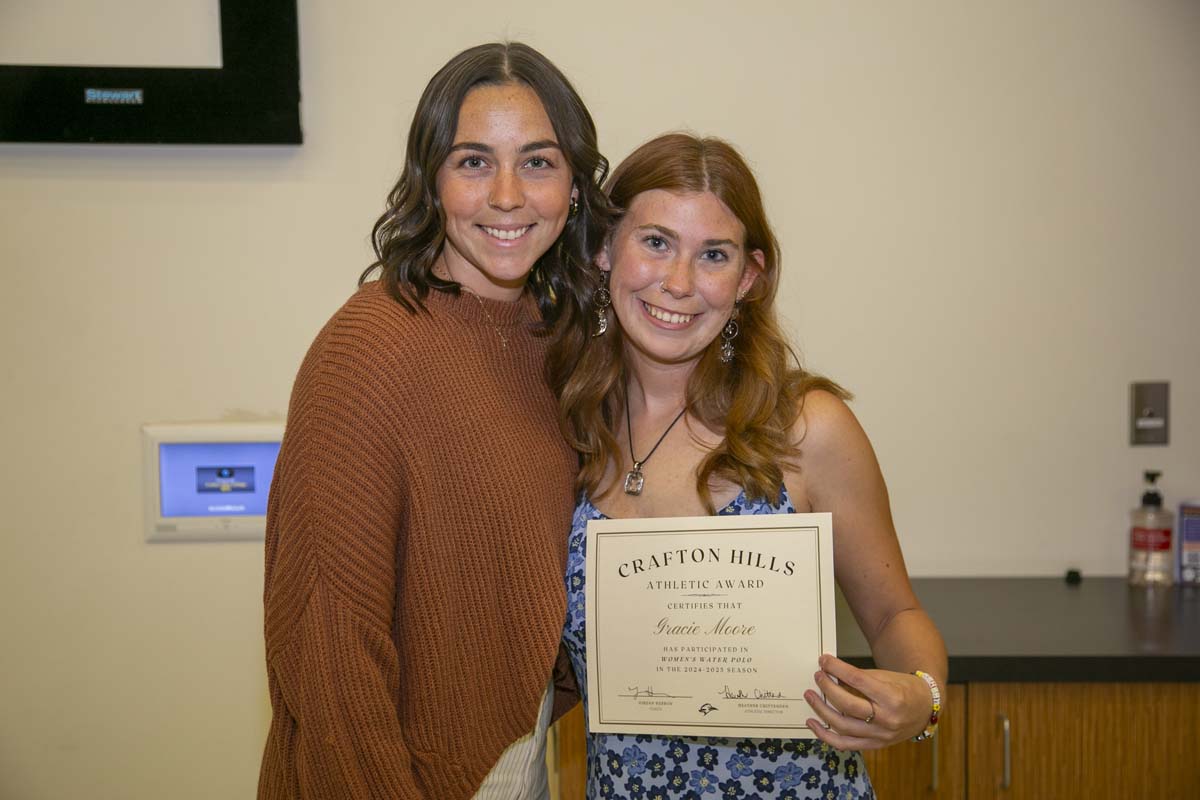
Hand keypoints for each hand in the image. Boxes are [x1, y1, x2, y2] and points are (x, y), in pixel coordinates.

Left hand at [803, 654, 933, 750]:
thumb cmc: (904, 689)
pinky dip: (826, 736)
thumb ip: (859, 677)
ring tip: (810, 696)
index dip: (837, 668)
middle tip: (817, 676)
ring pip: (843, 726)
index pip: (858, 680)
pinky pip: (845, 744)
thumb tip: (830, 672)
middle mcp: (887, 719)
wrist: (925, 709)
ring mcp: (880, 735)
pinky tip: (814, 724)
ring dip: (822, 710)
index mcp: (892, 697)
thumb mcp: (885, 677)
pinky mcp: (875, 745)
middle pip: (847, 705)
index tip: (824, 660)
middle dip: (827, 688)